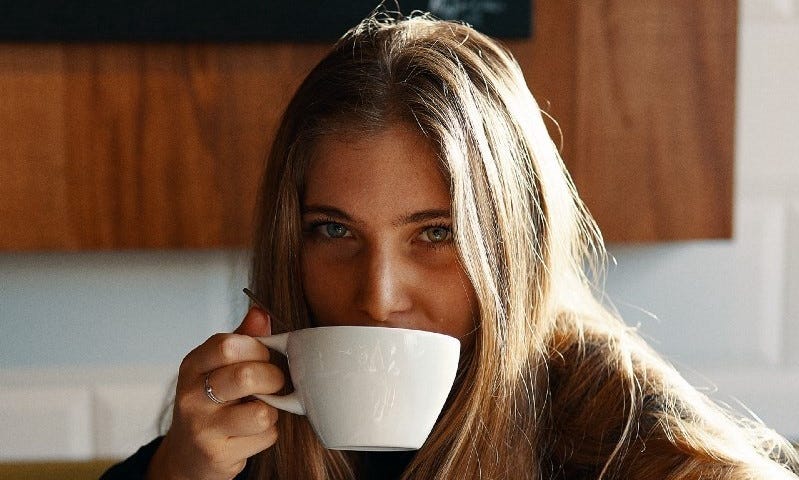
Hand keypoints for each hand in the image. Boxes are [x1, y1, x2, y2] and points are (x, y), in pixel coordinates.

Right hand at [147, 308, 284, 479]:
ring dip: (272, 410)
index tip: (264, 356)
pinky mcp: (218, 455)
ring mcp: (202, 428)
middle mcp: (191, 396)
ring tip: (260, 409)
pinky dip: (268, 433)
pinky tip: (252, 431)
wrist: (188, 454)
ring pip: (262, 412)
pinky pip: (264, 437)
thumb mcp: (218, 366)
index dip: (258, 348)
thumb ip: (242, 339)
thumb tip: (261, 313)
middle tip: (273, 382)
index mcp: (193, 366)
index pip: (228, 345)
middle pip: (247, 376)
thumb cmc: (210, 403)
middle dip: (273, 378)